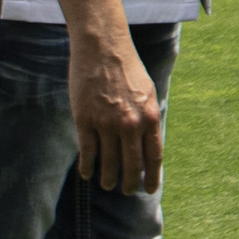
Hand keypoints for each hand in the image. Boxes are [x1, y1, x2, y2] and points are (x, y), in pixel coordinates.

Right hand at [71, 20, 164, 193]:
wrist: (102, 46)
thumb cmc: (127, 68)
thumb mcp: (148, 93)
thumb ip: (148, 119)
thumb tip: (148, 145)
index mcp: (150, 117)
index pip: (153, 157)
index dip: (151, 178)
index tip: (149, 190)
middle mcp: (130, 123)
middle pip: (131, 165)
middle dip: (129, 183)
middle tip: (125, 191)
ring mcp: (106, 123)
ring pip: (108, 162)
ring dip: (108, 178)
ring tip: (107, 184)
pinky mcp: (85, 119)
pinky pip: (87, 152)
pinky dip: (87, 166)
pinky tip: (87, 173)